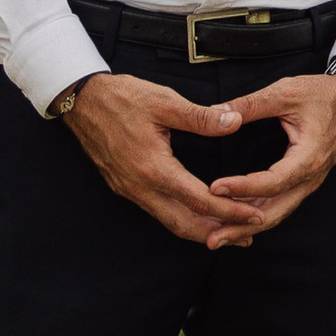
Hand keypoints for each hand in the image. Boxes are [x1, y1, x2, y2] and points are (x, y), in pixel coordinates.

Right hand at [63, 70, 244, 240]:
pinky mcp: (124, 186)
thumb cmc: (122, 98)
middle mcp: (140, 187)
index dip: (230, 211)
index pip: (199, 201)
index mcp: (154, 168)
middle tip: (247, 237)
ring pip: (168, 221)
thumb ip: (201, 117)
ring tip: (227, 231)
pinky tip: (194, 213)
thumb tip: (234, 121)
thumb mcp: (165, 101)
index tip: (253, 217)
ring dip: (198, 229)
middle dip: (217, 233)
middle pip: (183, 225)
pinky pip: (156, 211)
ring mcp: (129, 190)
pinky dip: (180, 218)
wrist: (82, 100)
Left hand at [198, 70, 335, 239]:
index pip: (273, 182)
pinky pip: (281, 204)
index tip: (215, 188)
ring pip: (278, 212)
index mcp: (309, 157)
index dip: (243, 188)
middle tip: (213, 239)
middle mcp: (312, 176)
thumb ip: (249, 105)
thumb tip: (215, 113)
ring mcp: (309, 182)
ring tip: (218, 236)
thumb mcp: (285, 92)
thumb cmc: (323, 94)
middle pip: (276, 211)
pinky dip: (258, 214)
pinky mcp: (304, 181)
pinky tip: (237, 220)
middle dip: (243, 226)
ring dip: (248, 225)